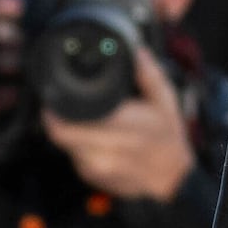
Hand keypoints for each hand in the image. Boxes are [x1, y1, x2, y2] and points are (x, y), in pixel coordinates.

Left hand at [42, 46, 201, 203]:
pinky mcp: (92, 177)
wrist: (171, 177)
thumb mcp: (164, 100)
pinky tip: (95, 139)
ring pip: (64, 145)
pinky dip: (78, 146)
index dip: (57, 107)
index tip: (57, 94)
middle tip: (60, 105)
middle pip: (60, 134)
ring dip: (68, 132)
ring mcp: (97, 167)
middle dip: (56, 117)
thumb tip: (136, 50)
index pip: (70, 121)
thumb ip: (148, 73)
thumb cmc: (167, 136)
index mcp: (123, 127)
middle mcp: (107, 150)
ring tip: (85, 121)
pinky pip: (73, 157)